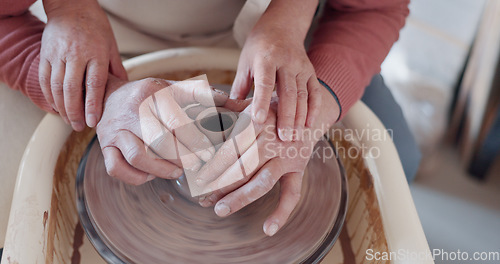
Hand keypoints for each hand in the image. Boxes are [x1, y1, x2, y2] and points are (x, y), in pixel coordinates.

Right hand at [39, 0, 126, 130]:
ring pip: (57, 87)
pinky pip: (45, 80)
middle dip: (76, 112)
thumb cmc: (94, 25)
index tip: (93, 121)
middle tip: (80, 127)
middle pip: (73, 90)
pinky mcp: (46, 54)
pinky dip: (50, 96)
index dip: (93, 105)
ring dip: (62, 108)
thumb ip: (116, 68)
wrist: (70, 6)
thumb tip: (123, 88)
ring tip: (70, 121)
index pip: (94, 85)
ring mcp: (59, 55)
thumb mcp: (111, 44)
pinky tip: (57, 107)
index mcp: (96, 54)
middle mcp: (76, 55)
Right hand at [96, 75, 246, 184]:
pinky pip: (116, 168)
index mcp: (151, 94)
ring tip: (176, 172)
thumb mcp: (172, 87)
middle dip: (181, 157)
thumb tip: (233, 102)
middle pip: (158, 140)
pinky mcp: (105, 147)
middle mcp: (131, 111)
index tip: (208, 153)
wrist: (107, 96)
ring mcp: (115, 131)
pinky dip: (135, 176)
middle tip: (196, 166)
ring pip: (137, 156)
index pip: (176, 121)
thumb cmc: (149, 95)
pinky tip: (150, 175)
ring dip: (160, 169)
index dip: (194, 140)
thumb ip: (201, 94)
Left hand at [196, 87, 339, 235]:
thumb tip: (195, 121)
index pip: (231, 147)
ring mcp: (288, 155)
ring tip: (219, 210)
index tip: (198, 179)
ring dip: (240, 198)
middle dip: (220, 185)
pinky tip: (268, 229)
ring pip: (262, 181)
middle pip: (243, 166)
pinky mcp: (299, 168)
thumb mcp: (248, 105)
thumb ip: (223, 111)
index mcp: (258, 121)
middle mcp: (274, 138)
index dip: (213, 165)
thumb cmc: (267, 109)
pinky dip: (281, 213)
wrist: (305, 108)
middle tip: (202, 198)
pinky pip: (292, 194)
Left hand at [230, 0, 320, 141]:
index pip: (264, 82)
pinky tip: (309, 124)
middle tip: (283, 138)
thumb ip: (240, 86)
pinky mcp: (310, 71)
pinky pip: (314, 91)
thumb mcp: (245, 62)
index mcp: (266, 58)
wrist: (281, 27)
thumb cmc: (258, 48)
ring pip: (302, 94)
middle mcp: (286, 61)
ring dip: (299, 117)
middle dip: (286, 117)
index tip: (258, 120)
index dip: (261, 102)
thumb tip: (231, 112)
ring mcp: (301, 66)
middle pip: (288, 92)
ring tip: (294, 137)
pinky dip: (313, 108)